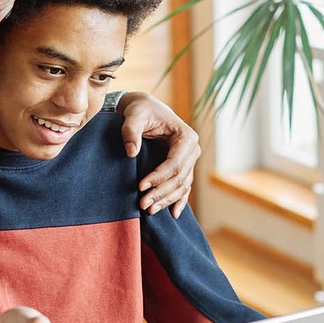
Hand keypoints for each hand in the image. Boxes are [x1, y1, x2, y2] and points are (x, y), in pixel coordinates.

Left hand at [116, 92, 199, 217]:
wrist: (145, 109)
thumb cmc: (140, 110)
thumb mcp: (134, 116)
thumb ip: (130, 131)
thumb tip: (131, 152)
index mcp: (186, 137)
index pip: (174, 164)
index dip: (158, 177)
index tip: (140, 186)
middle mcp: (192, 149)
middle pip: (179, 178)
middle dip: (161, 193)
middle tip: (142, 204)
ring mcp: (190, 160)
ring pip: (182, 186)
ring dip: (167, 200)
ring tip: (149, 209)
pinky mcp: (183, 166)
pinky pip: (184, 187)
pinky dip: (178, 200)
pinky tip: (173, 213)